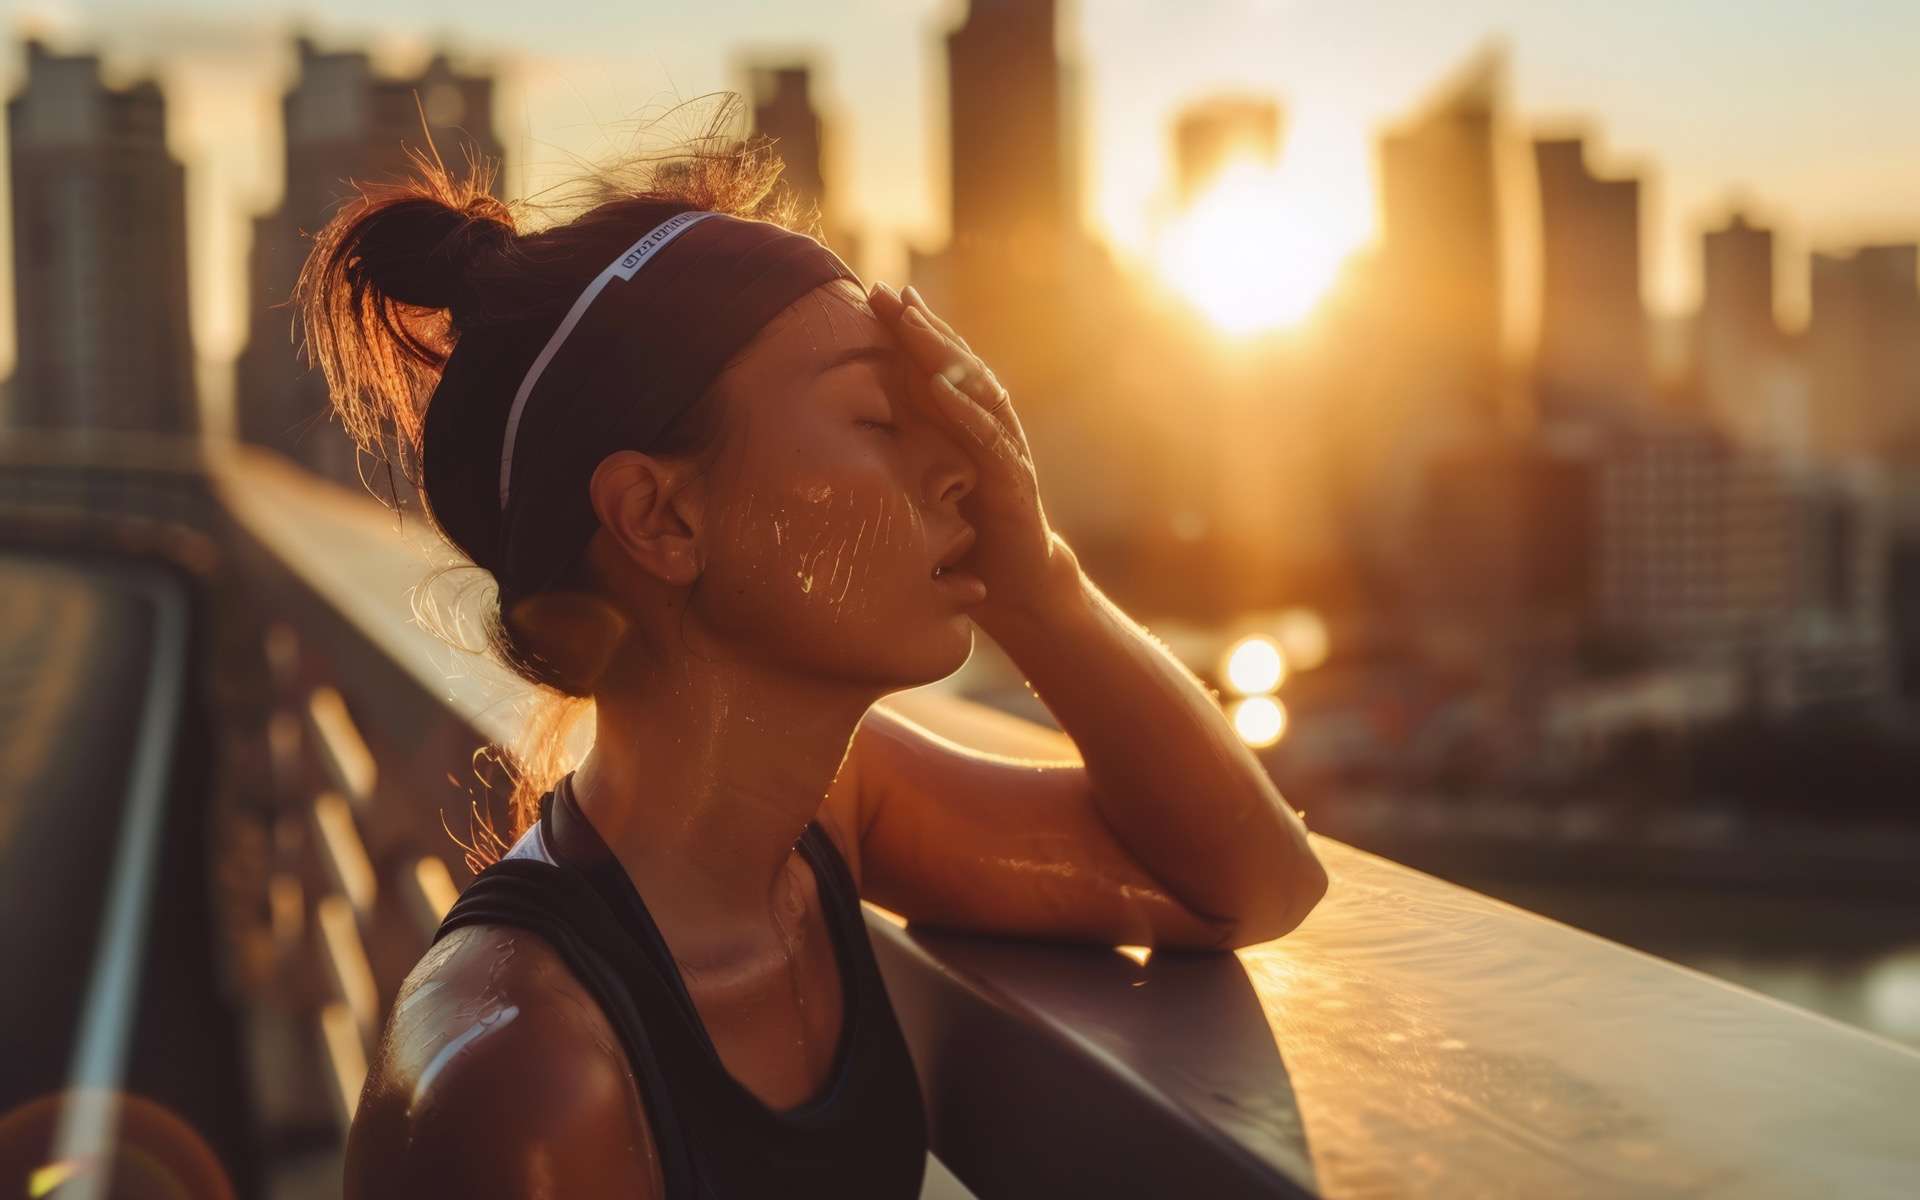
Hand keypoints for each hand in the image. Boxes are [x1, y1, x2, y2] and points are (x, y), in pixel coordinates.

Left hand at [867, 282, 1079, 629]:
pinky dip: (965, 409)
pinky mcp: (1013, 483)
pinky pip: (989, 439)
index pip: (935, 367)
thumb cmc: (965, 539)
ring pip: (976, 389)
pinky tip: (941, 386)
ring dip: (943, 353)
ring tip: (913, 323)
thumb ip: (899, 456)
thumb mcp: (921, 491)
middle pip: (955, 365)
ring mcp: (1004, 452)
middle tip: (887, 291)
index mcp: (963, 428)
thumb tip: (839, 434)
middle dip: (921, 326)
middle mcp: (987, 430)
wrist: (1014, 589)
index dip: (909, 330)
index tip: (876, 294)